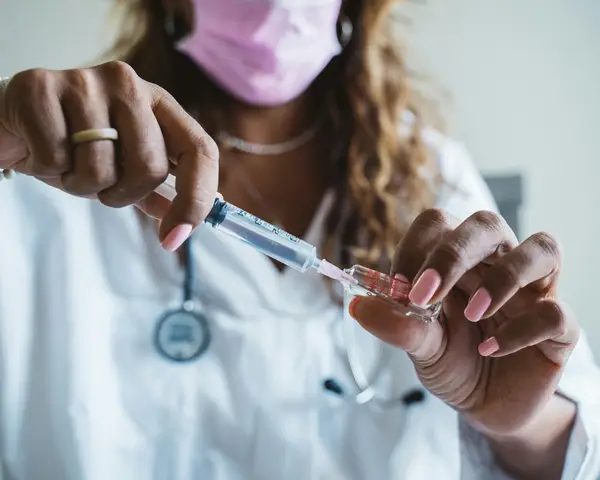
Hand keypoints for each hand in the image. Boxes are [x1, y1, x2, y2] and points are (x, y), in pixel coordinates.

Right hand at [0, 62, 218, 249]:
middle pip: (150, 167)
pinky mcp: (42, 86)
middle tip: (99, 183)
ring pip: (101, 168)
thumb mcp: (121, 169)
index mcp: (159, 103)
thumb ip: (157, 190)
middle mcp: (129, 84)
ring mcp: (87, 81)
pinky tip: (39, 150)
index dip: (195, 200)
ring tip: (66, 163)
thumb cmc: (73, 145)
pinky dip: (47, 170)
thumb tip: (189, 222)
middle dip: (122, 194)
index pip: (200, 150)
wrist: (10, 122)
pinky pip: (56, 158)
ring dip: (80, 185)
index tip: (174, 238)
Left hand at [350, 209, 579, 435]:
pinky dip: (521, 330)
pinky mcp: (559, 327)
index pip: (438, 224)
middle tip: (425, 294)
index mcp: (458, 260)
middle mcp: (497, 263)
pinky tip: (492, 350)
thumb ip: (397, 324)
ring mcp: (533, 291)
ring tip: (472, 312)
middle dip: (453, 253)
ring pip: (541, 248)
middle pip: (487, 224)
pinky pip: (554, 313)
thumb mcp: (419, 347)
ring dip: (502, 277)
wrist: (486, 407)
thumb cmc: (452, 363)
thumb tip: (357, 305)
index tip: (398, 288)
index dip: (416, 248)